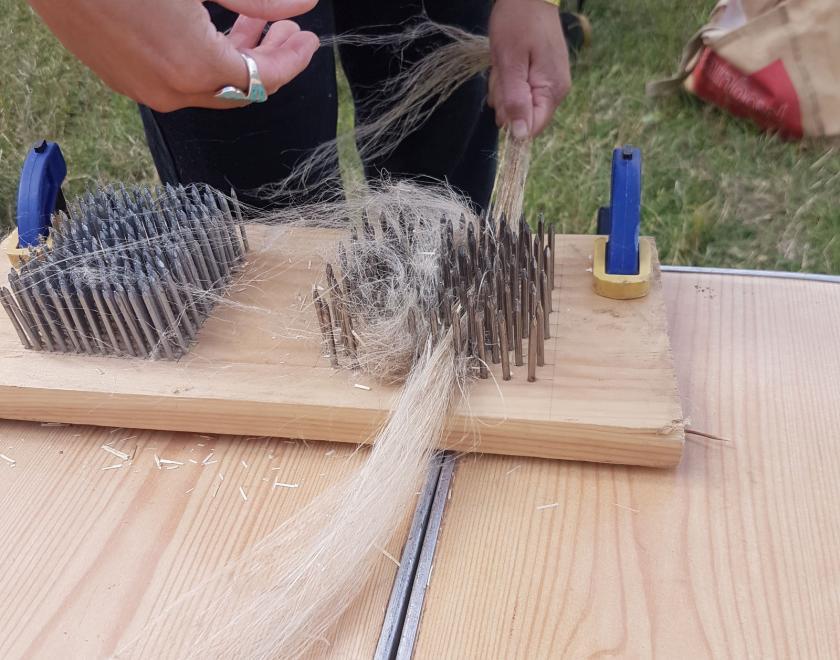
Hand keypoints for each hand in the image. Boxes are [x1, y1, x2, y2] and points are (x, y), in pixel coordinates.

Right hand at [27, 0, 320, 111]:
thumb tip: (303, 5)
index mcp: (197, 68)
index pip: (264, 79)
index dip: (292, 60)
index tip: (308, 40)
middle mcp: (172, 91)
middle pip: (240, 89)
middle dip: (270, 60)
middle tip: (289, 31)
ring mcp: (144, 90)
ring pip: (208, 86)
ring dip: (237, 57)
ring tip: (255, 24)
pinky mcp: (122, 79)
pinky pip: (177, 80)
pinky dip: (204, 61)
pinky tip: (212, 31)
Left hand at [488, 0, 570, 137]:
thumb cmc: (517, 23)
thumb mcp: (510, 62)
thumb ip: (515, 100)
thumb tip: (520, 135)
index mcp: (552, 91)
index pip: (531, 128)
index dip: (511, 120)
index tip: (501, 97)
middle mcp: (556, 91)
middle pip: (523, 116)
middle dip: (505, 99)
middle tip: (502, 73)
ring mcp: (550, 82)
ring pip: (519, 102)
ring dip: (504, 87)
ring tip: (505, 62)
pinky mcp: (542, 74)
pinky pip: (521, 88)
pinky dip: (509, 79)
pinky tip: (508, 62)